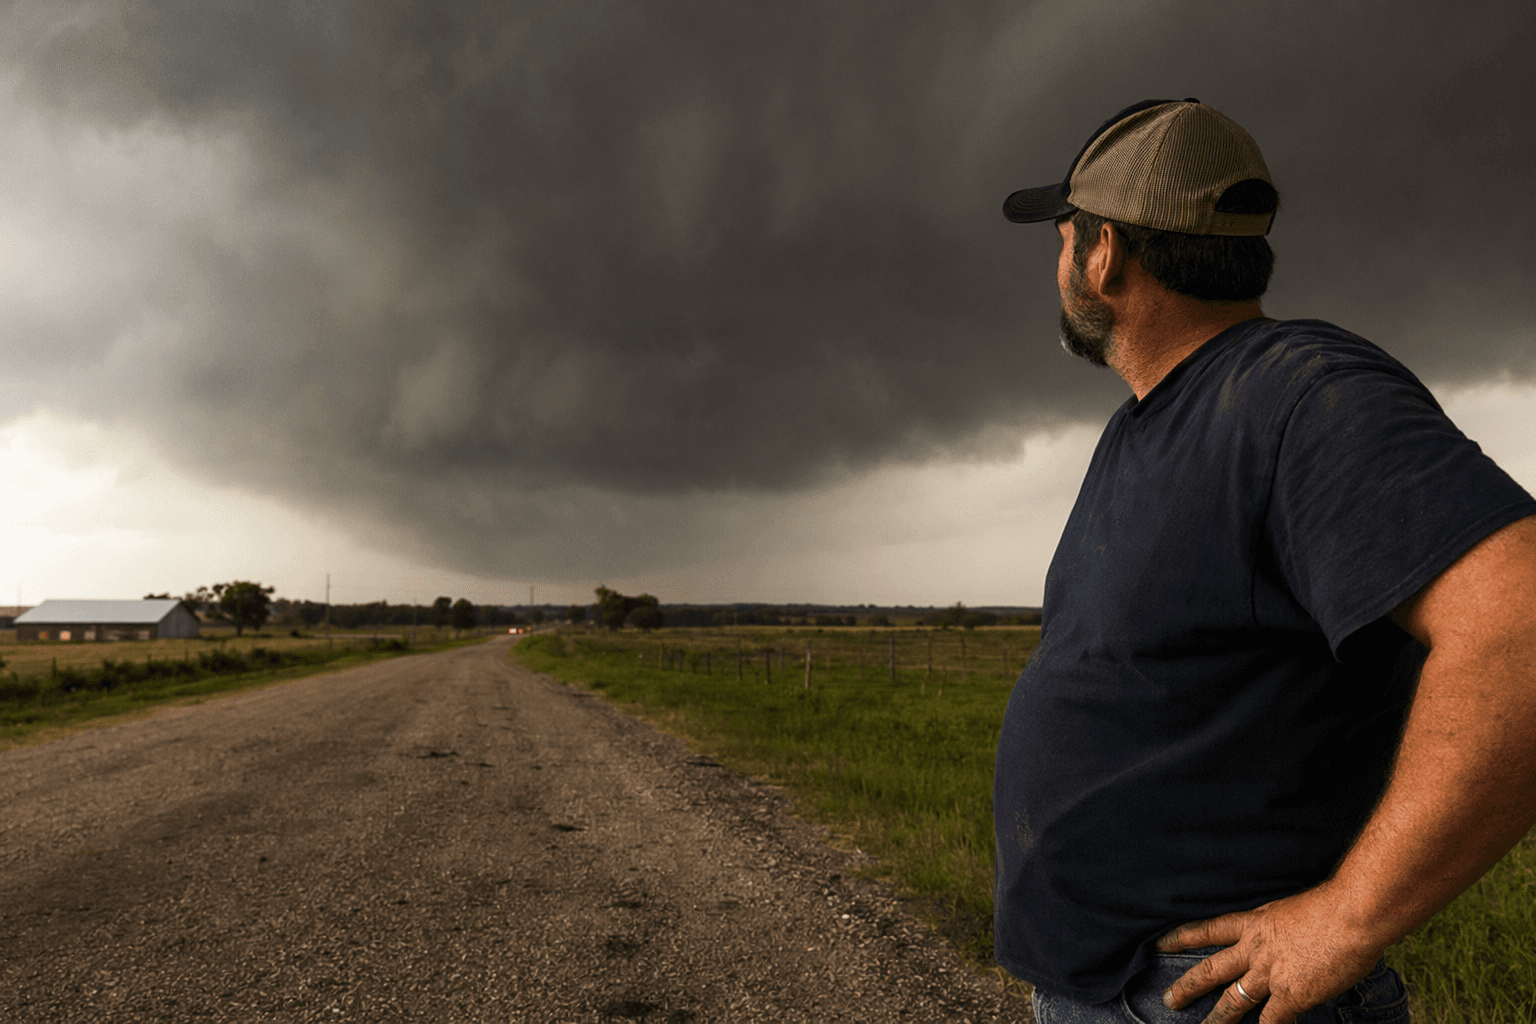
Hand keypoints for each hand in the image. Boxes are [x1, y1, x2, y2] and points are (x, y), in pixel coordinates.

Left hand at [1156, 882, 1385, 1023]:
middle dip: (1188, 986)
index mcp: (1255, 923)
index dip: (1182, 938)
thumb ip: (1284, 928)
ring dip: (1217, 1018)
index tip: (1160, 944)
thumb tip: (1290, 941)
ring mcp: (1270, 974)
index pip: (1209, 930)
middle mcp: (1255, 949)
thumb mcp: (1294, 909)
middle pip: (1211, 969)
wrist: (1352, 915)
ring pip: (1234, 1000)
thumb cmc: (1334, 905)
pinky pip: (1270, 1022)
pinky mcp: (1291, 996)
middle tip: (1169, 999)